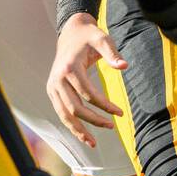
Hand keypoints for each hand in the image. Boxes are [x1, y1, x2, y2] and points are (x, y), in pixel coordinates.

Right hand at [47, 12, 124, 148]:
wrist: (70, 33)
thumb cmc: (89, 36)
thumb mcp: (102, 39)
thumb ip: (112, 53)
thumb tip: (125, 66)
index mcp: (69, 68)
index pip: (88, 94)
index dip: (105, 105)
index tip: (120, 112)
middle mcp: (57, 80)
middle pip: (74, 108)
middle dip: (93, 120)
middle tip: (111, 126)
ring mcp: (52, 87)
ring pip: (64, 114)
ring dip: (78, 130)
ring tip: (93, 142)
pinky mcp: (52, 91)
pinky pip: (60, 112)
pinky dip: (70, 124)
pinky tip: (82, 134)